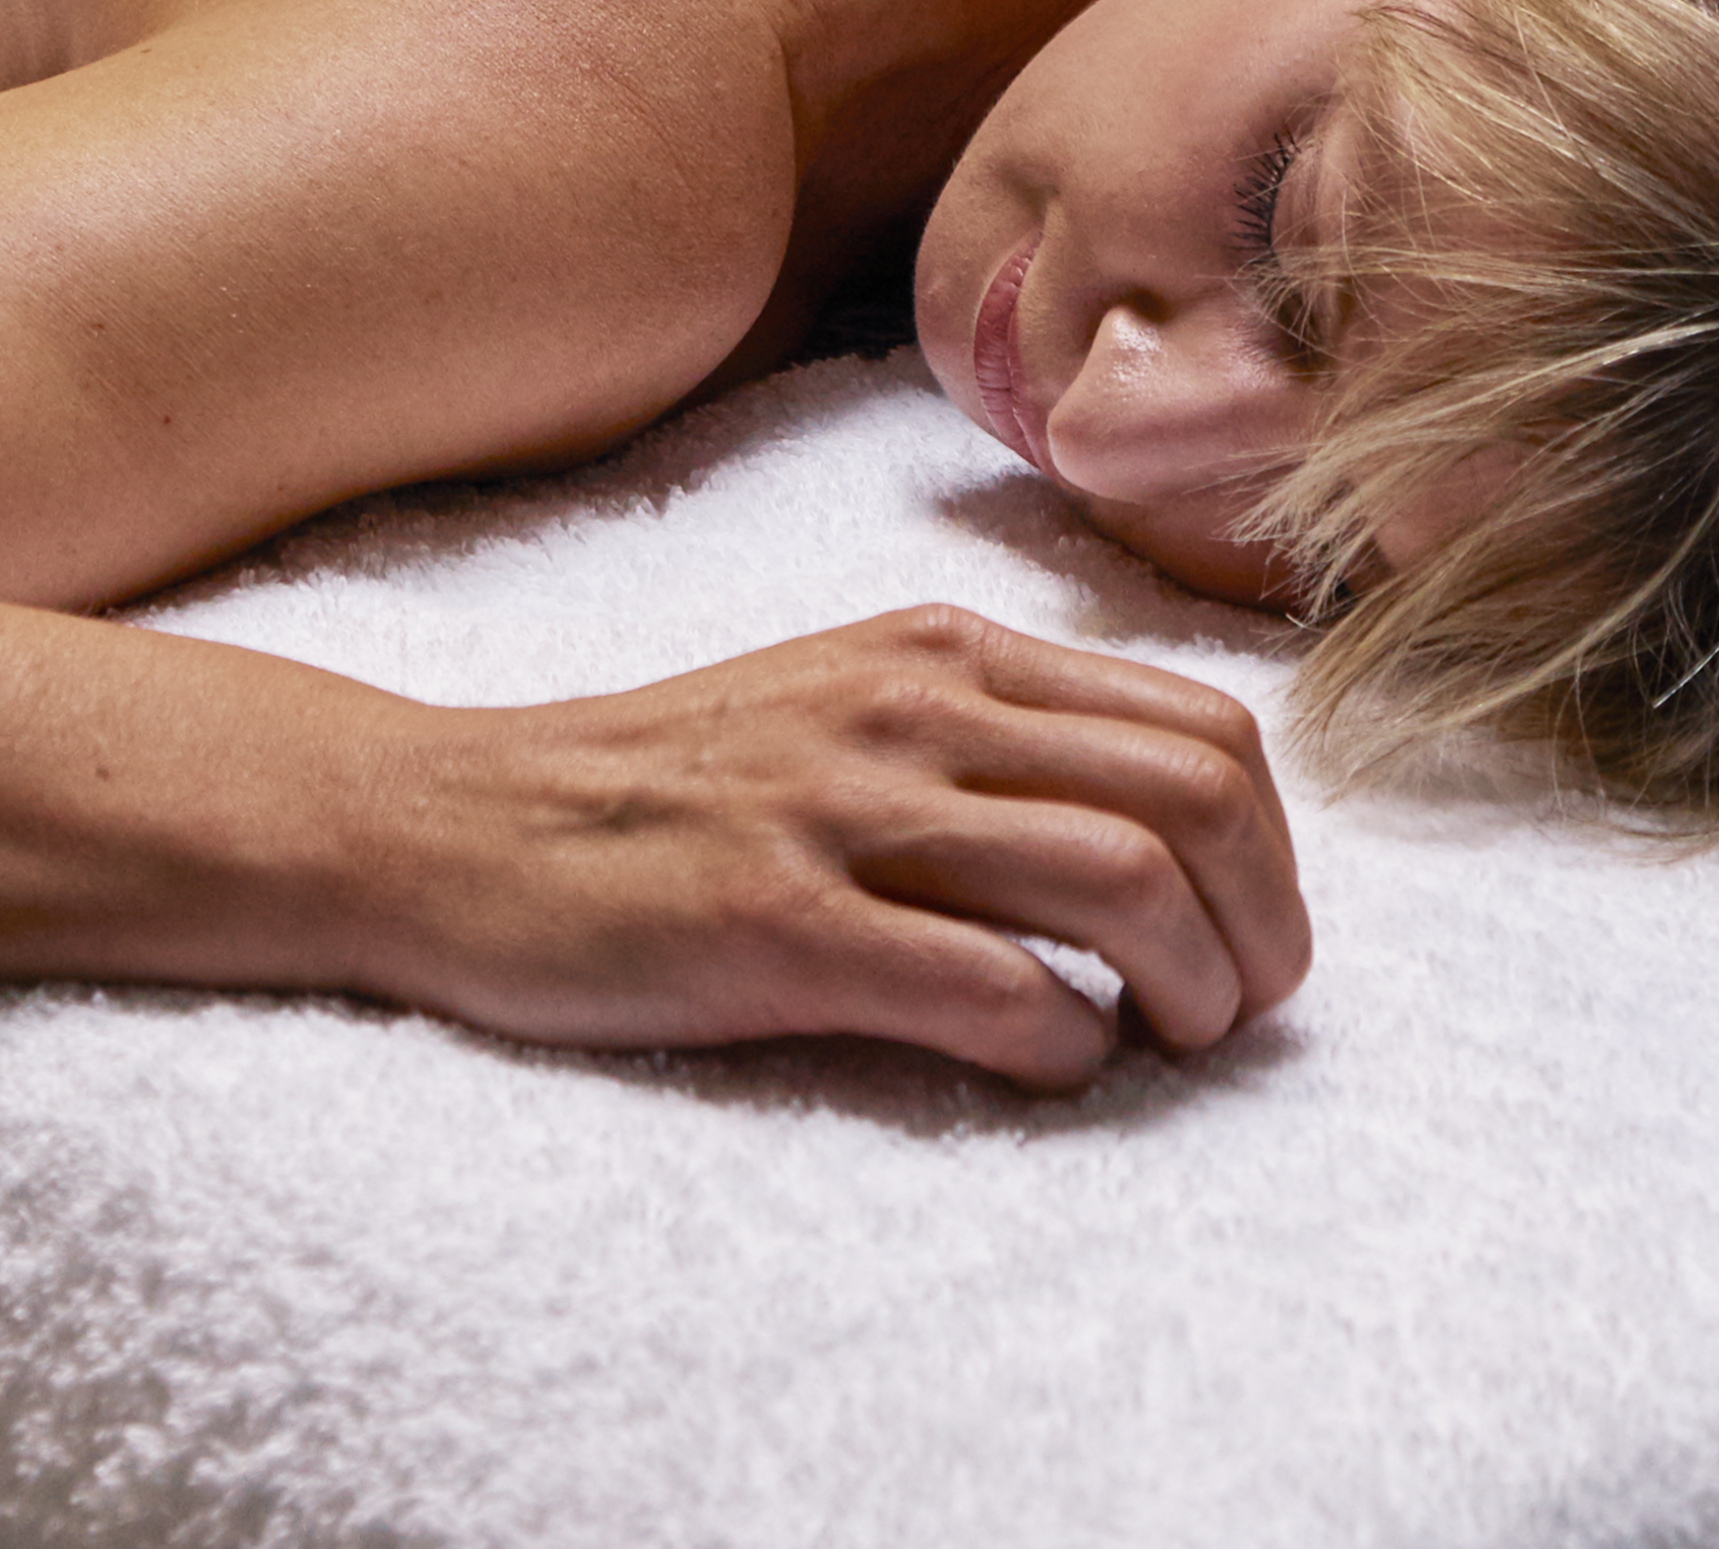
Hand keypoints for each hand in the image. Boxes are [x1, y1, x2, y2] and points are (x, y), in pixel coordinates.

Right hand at [359, 611, 1309, 1088]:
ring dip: (1190, 992)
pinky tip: (1044, 1066)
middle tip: (1235, 1014)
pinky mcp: (773, 925)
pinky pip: (991, 988)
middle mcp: (910, 707)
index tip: (1248, 936)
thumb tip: (1163, 840)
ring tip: (1165, 1048)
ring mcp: (840, 811)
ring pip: (1123, 881)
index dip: (1273, 854)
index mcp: (942, 652)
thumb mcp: (839, 702)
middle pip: (1197, 802)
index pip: (1204, 728)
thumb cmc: (657, 788)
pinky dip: (1063, 1046)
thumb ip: (985, 739)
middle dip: (1261, 929)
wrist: (445, 823)